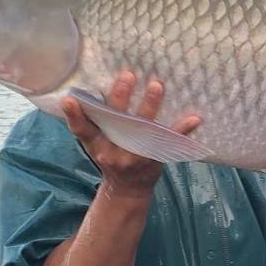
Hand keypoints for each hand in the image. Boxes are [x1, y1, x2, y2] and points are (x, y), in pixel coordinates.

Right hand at [61, 71, 200, 198]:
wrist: (128, 189)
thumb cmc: (110, 157)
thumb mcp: (95, 144)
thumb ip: (91, 122)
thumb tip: (84, 89)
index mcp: (97, 144)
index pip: (82, 129)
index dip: (75, 115)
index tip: (70, 99)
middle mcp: (115, 149)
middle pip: (116, 122)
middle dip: (121, 97)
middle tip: (128, 75)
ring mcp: (137, 154)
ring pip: (143, 128)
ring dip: (150, 105)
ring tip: (157, 85)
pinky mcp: (156, 156)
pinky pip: (171, 142)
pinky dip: (183, 129)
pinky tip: (195, 118)